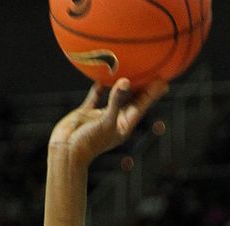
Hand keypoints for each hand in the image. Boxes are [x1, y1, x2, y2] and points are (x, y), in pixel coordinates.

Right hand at [49, 79, 168, 166]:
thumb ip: (116, 101)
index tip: (163, 82)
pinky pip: (95, 97)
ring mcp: (100, 116)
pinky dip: (99, 88)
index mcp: (124, 125)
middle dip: (143, 88)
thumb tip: (126, 81)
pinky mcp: (86, 113)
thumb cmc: (90, 141)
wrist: (66, 151)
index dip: (152, 94)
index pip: (141, 106)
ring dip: (121, 86)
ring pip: (114, 97)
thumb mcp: (106, 121)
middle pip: (132, 100)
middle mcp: (114, 120)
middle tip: (153, 72)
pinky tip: (101, 75)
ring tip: (130, 70)